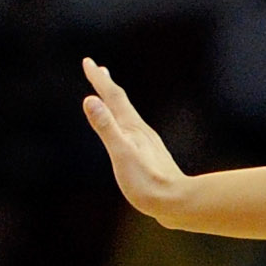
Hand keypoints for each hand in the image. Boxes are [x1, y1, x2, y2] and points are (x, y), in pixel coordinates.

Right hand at [81, 60, 188, 218]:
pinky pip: (134, 134)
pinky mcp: (151, 159)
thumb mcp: (121, 153)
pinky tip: (128, 135)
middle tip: (98, 70)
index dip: (99, 80)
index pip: (113, 97)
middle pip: (122, 104)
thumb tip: (90, 99)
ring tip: (110, 100)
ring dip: (117, 106)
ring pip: (129, 118)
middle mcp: (142, 132)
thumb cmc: (147, 183)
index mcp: (133, 128)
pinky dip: (124, 125)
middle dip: (108, 87)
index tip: (88, 61)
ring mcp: (148, 145)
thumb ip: (106, 127)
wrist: (177, 204)